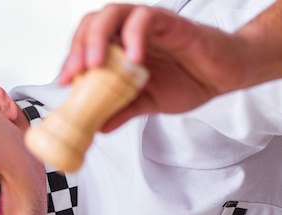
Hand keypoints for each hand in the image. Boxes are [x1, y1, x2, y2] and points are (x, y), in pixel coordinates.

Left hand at [58, 4, 251, 130]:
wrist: (225, 75)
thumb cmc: (188, 80)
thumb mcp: (147, 103)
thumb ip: (122, 110)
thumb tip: (99, 127)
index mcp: (120, 48)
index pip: (86, 43)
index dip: (70, 59)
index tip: (63, 81)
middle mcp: (130, 32)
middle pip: (93, 23)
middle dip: (77, 47)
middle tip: (74, 73)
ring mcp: (149, 25)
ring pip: (114, 12)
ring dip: (98, 37)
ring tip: (95, 64)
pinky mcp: (171, 24)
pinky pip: (146, 19)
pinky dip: (134, 36)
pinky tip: (133, 60)